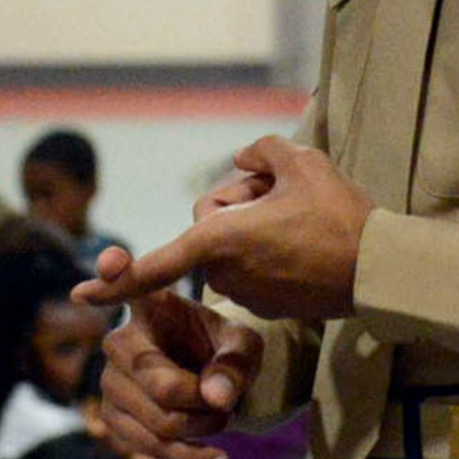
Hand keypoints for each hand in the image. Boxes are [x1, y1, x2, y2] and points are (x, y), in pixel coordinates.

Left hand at [76, 135, 372, 321]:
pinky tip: (307, 243)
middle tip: (282, 195)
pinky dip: (269, 252)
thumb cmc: (337, 214)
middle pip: (210, 226)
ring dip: (254, 230)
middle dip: (237, 207)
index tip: (80, 296)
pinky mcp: (267, 306)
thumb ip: (260, 152)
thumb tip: (243, 162)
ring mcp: (246, 293)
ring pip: (231, 247)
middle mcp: (225, 273)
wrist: (377, 269)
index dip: (116, 279)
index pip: (157, 261)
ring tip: (301, 221)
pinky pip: (252, 267)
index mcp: (220, 240)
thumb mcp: (300, 160)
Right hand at [96, 288, 263, 458]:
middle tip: (228, 403)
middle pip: (161, 384)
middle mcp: (119, 338)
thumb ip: (235, 363)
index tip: (112, 262)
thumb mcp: (244, 346)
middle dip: (205, 404)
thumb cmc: (224, 350)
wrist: (213, 384)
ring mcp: (109, 379)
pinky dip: (188, 457)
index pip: (127, 281)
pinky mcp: (110, 416)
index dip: (114, 271)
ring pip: (160, 422)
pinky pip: (148, 447)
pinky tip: (216, 458)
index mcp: (151, 304)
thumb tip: (216, 397)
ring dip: (202, 430)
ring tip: (224, 420)